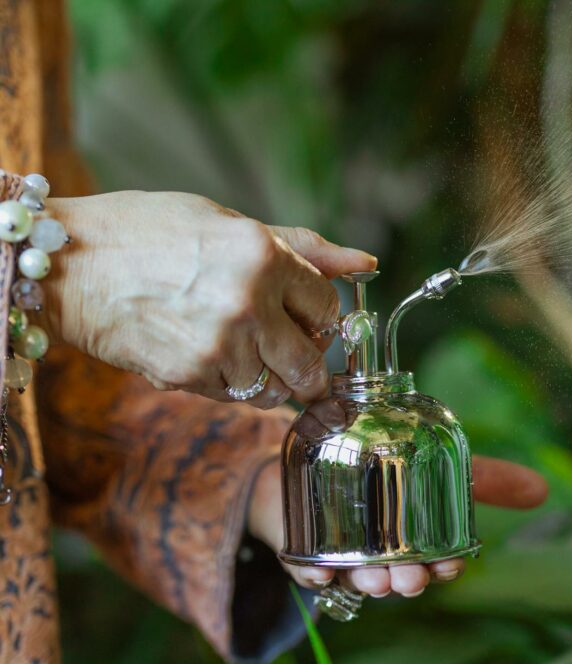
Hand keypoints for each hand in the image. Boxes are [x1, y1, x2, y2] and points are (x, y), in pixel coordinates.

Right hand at [45, 192, 374, 406]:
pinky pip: (236, 397)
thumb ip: (303, 247)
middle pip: (313, 364)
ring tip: (242, 345)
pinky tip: (209, 352)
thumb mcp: (228, 222)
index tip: (303, 311)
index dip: (319, 312)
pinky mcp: (190, 378)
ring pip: (276, 390)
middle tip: (288, 344)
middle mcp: (249, 306)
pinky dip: (233, 383)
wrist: (68, 266)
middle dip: (308, 359)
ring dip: (270, 375)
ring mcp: (219, 348)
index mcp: (264, 258)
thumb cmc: (146, 232)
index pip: (328, 307)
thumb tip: (366, 263)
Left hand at [247, 455, 548, 595]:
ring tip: (374, 575)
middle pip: (397, 577)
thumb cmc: (390, 464)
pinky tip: (319, 572)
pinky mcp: (303, 547)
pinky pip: (307, 569)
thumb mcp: (441, 464)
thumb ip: (487, 478)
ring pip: (356, 578)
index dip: (443, 569)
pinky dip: (312, 574)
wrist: (323, 447)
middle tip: (413, 577)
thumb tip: (542, 489)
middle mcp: (381, 555)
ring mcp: (342, 554)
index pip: (434, 564)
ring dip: (367, 581)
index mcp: (415, 543)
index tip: (450, 565)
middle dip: (407, 581)